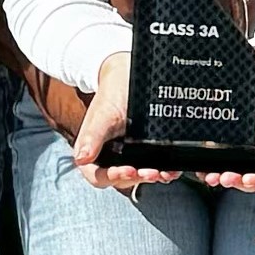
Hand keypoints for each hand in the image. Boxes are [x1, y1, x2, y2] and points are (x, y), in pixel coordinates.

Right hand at [66, 49, 183, 190]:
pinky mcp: (145, 151)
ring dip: (152, 177)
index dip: (112, 177)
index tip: (129, 171)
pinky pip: (153, 166)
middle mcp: (110, 157)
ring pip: (138, 176)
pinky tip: (173, 168)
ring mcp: (128, 155)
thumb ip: (92, 136)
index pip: (98, 176)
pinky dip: (163, 169)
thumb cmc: (113, 92)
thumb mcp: (104, 113)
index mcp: (92, 152)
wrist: (130, 75)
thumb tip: (82, 158)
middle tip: (153, 173)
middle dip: (137, 178)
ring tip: (165, 172)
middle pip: (121, 179)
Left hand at [195, 64, 254, 196]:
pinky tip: (201, 167)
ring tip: (212, 176)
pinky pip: (214, 165)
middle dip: (236, 182)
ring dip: (220, 179)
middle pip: (247, 182)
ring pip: (229, 176)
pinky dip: (207, 169)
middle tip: (226, 177)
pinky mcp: (222, 153)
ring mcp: (238, 160)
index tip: (249, 178)